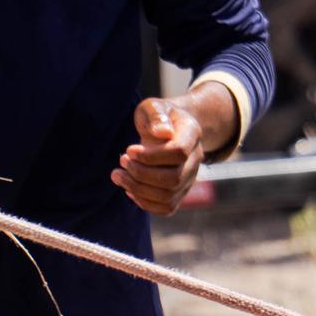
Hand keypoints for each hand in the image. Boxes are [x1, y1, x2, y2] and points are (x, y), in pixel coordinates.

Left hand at [112, 96, 205, 215]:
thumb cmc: (156, 118)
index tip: (129, 149)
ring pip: (169, 195)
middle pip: (174, 178)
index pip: (178, 152)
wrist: (168, 129)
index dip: (151, 156)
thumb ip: (156, 116)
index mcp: (192, 133)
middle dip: (141, 174)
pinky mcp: (181, 191)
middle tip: (122, 161)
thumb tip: (162, 133)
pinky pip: (167, 207)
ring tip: (119, 175)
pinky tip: (129, 189)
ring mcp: (190, 177)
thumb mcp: (152, 107)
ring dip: (138, 189)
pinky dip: (145, 203)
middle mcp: (196, 158)